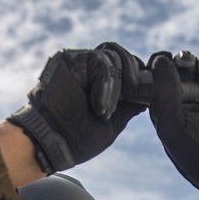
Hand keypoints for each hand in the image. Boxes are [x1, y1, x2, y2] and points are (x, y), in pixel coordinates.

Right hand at [7, 42, 146, 173]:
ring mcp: (80, 62)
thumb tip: (148, 94)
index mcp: (103, 84)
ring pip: (114, 56)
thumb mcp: (113, 122)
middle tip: (131, 98)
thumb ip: (129, 106)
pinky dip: (105, 82)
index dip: (140, 78)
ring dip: (116, 86)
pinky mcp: (69, 58)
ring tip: (104, 110)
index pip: (129, 68)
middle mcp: (91, 70)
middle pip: (124, 57)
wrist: (50, 143)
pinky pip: (99, 59)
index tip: (146, 96)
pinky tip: (98, 105)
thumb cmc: (77, 139)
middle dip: (133, 78)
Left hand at [147, 51, 198, 192]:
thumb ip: (163, 92)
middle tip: (191, 66)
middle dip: (187, 61)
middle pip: (184, 66)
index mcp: (167, 107)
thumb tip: (160, 60)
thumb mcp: (173, 125)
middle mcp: (187, 100)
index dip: (164, 64)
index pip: (161, 76)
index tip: (169, 61)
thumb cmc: (198, 156)